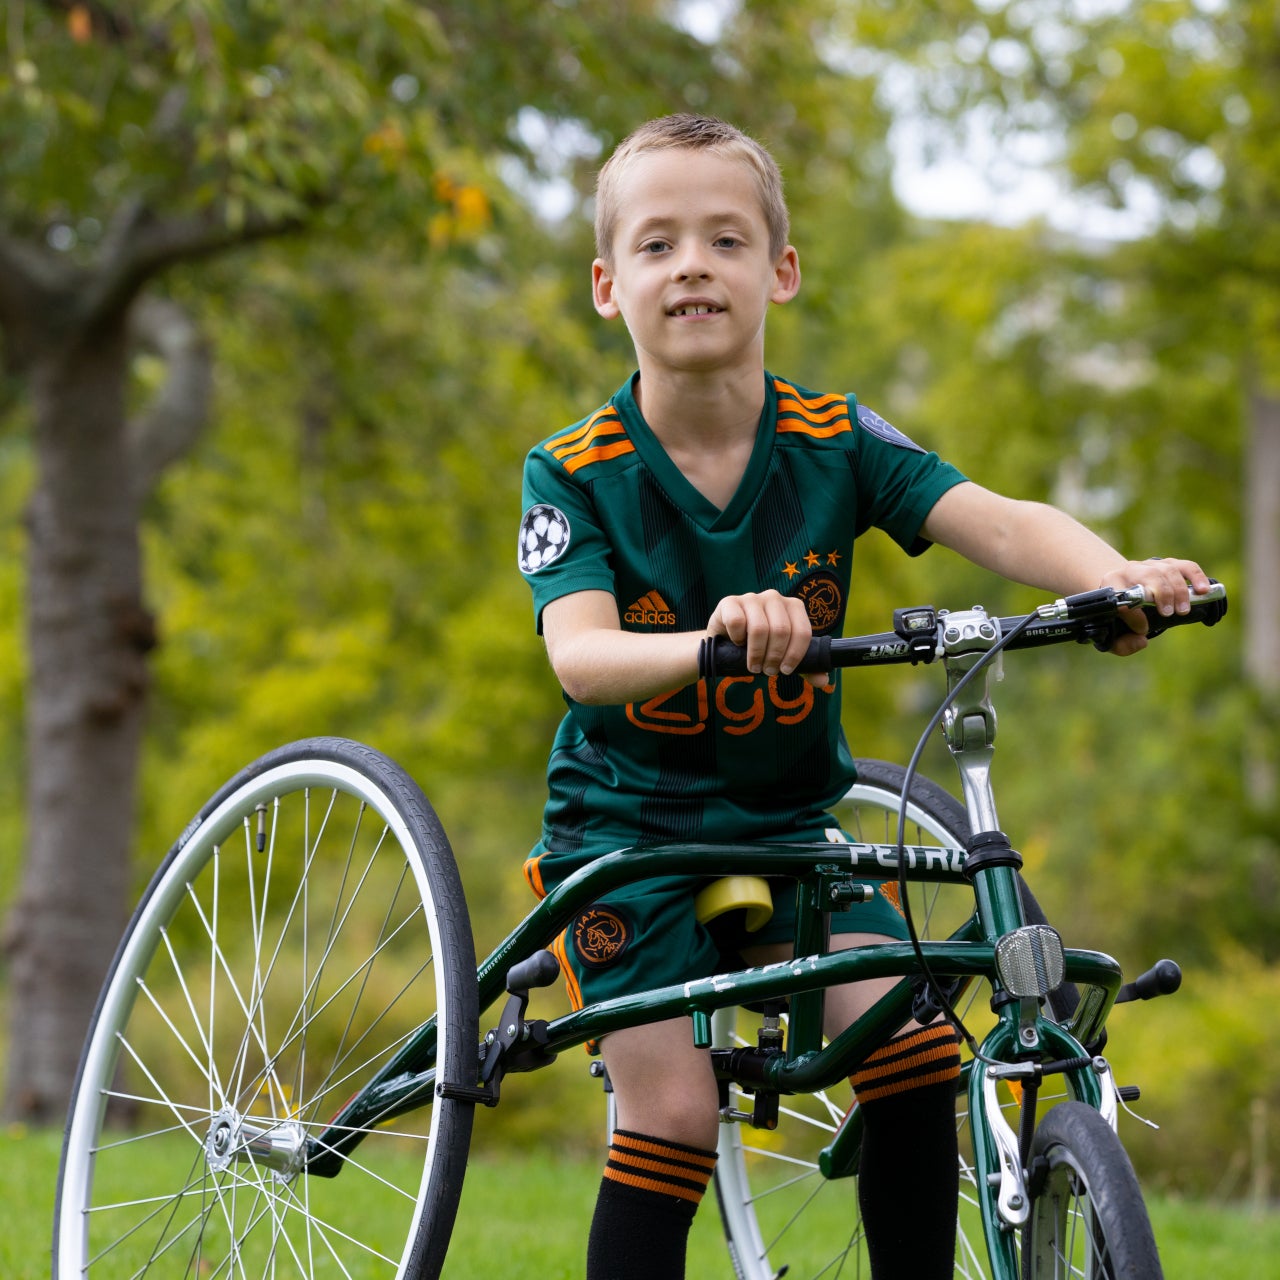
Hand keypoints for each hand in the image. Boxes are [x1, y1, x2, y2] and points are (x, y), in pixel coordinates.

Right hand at [707, 590, 826, 684]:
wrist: (727, 640)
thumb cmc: (761, 647)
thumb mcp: (784, 656)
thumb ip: (805, 667)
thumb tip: (823, 680)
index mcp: (793, 606)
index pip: (803, 631)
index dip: (795, 655)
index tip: (785, 670)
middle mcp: (774, 598)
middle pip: (781, 631)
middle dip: (774, 657)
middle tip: (767, 671)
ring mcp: (751, 598)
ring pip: (759, 628)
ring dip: (756, 654)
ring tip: (754, 665)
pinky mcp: (730, 602)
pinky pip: (737, 622)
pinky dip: (738, 639)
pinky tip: (737, 643)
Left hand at [1100, 557, 1211, 655]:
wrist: (1125, 592)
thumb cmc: (1120, 616)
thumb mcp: (1113, 632)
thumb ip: (1121, 644)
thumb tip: (1141, 641)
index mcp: (1111, 584)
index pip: (1121, 594)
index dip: (1133, 614)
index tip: (1142, 630)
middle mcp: (1131, 570)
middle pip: (1148, 575)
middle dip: (1161, 594)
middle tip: (1168, 614)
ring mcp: (1152, 565)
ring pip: (1168, 570)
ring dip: (1179, 591)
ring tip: (1183, 611)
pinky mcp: (1170, 564)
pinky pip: (1186, 566)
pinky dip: (1197, 577)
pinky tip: (1204, 591)